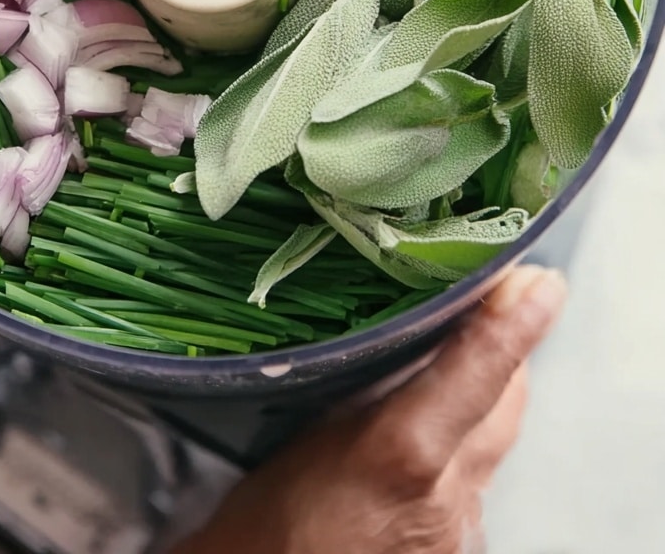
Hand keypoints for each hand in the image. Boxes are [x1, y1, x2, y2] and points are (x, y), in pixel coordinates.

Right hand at [175, 265, 566, 553]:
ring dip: (478, 406)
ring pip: (492, 444)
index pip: (483, 370)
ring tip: (435, 375)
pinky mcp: (461, 553)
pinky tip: (416, 455)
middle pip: (507, 402)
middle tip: (487, 303)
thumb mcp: (308, 430)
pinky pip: (474, 486)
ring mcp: (461, 533)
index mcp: (406, 451)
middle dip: (503, 352)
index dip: (517, 321)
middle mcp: (450, 495)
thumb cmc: (266, 520)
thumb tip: (415, 331)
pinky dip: (459, 458)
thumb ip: (374, 382)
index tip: (540, 281)